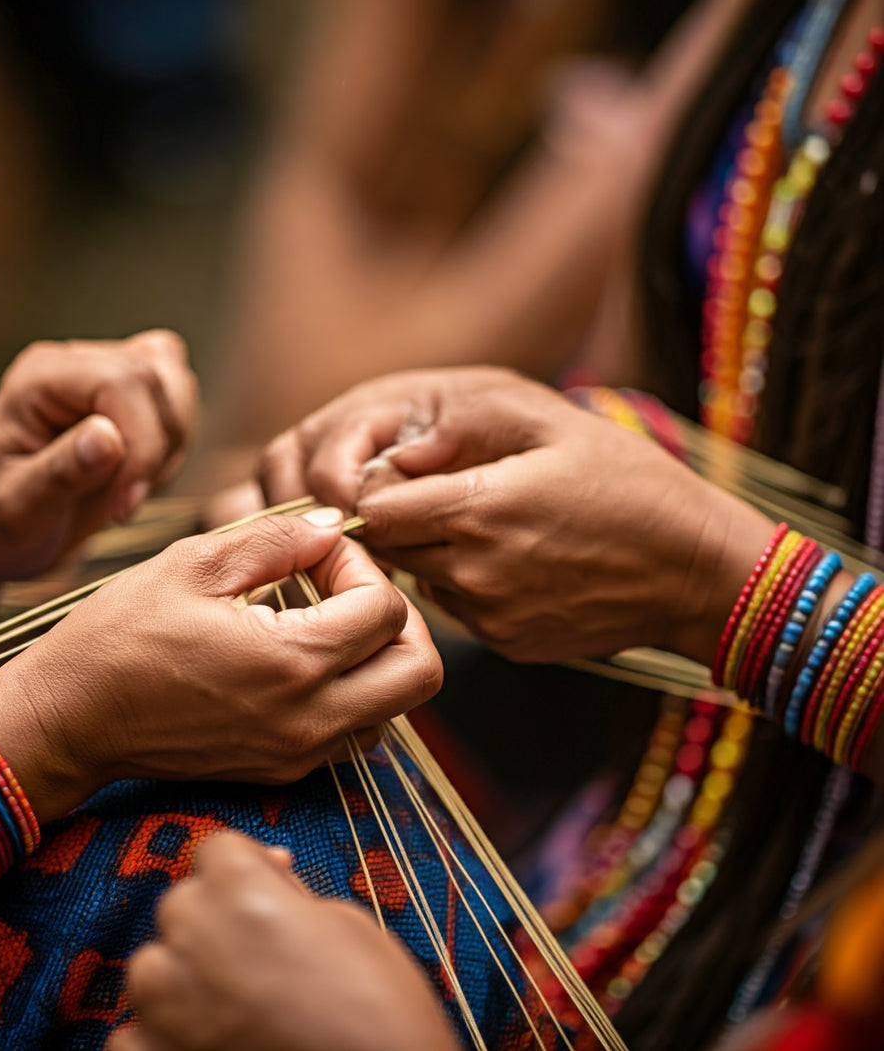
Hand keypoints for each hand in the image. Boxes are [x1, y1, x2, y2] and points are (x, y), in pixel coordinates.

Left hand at [0, 331, 197, 601]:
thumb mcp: (14, 510)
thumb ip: (59, 473)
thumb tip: (108, 437)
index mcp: (39, 379)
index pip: (121, 381)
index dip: (140, 443)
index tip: (125, 505)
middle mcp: (75, 364)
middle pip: (156, 377)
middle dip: (155, 451)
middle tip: (122, 504)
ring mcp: (106, 374)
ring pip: (177, 385)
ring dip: (168, 448)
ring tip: (126, 490)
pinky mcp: (131, 396)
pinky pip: (179, 403)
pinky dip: (173, 447)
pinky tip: (137, 478)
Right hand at [0, 510, 441, 820]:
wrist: (67, 722)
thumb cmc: (118, 637)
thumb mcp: (195, 564)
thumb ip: (278, 538)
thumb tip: (331, 526)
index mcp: (293, 664)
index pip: (387, 609)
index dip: (360, 563)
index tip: (314, 550)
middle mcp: (310, 720)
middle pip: (419, 672)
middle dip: (398, 616)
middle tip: (347, 586)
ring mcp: (298, 753)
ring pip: (394, 706)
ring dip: (377, 656)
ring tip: (321, 620)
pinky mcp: (281, 770)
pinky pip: (353, 730)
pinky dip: (350, 690)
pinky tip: (298, 657)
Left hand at [105, 832, 459, 1050]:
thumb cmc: (380, 1011)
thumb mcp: (347, 924)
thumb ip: (288, 893)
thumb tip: (268, 872)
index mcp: (241, 890)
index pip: (214, 848)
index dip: (243, 867)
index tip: (265, 885)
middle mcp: (193, 937)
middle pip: (180, 902)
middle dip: (213, 918)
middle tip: (261, 952)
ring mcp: (167, 1006)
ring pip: (150, 966)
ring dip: (181, 975)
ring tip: (233, 1002)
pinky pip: (133, 1035)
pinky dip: (160, 1037)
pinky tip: (205, 1042)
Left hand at [261, 368, 774, 664]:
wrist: (697, 571)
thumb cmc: (634, 487)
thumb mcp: (556, 426)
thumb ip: (467, 427)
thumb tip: (401, 449)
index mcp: (477, 510)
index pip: (373, 511)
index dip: (380, 491)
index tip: (405, 478)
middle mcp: (472, 570)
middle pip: (389, 549)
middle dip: (401, 523)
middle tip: (442, 500)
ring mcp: (489, 615)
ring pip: (421, 579)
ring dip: (434, 554)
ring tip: (489, 528)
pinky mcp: (507, 643)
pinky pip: (458, 609)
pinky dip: (468, 587)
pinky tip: (515, 564)